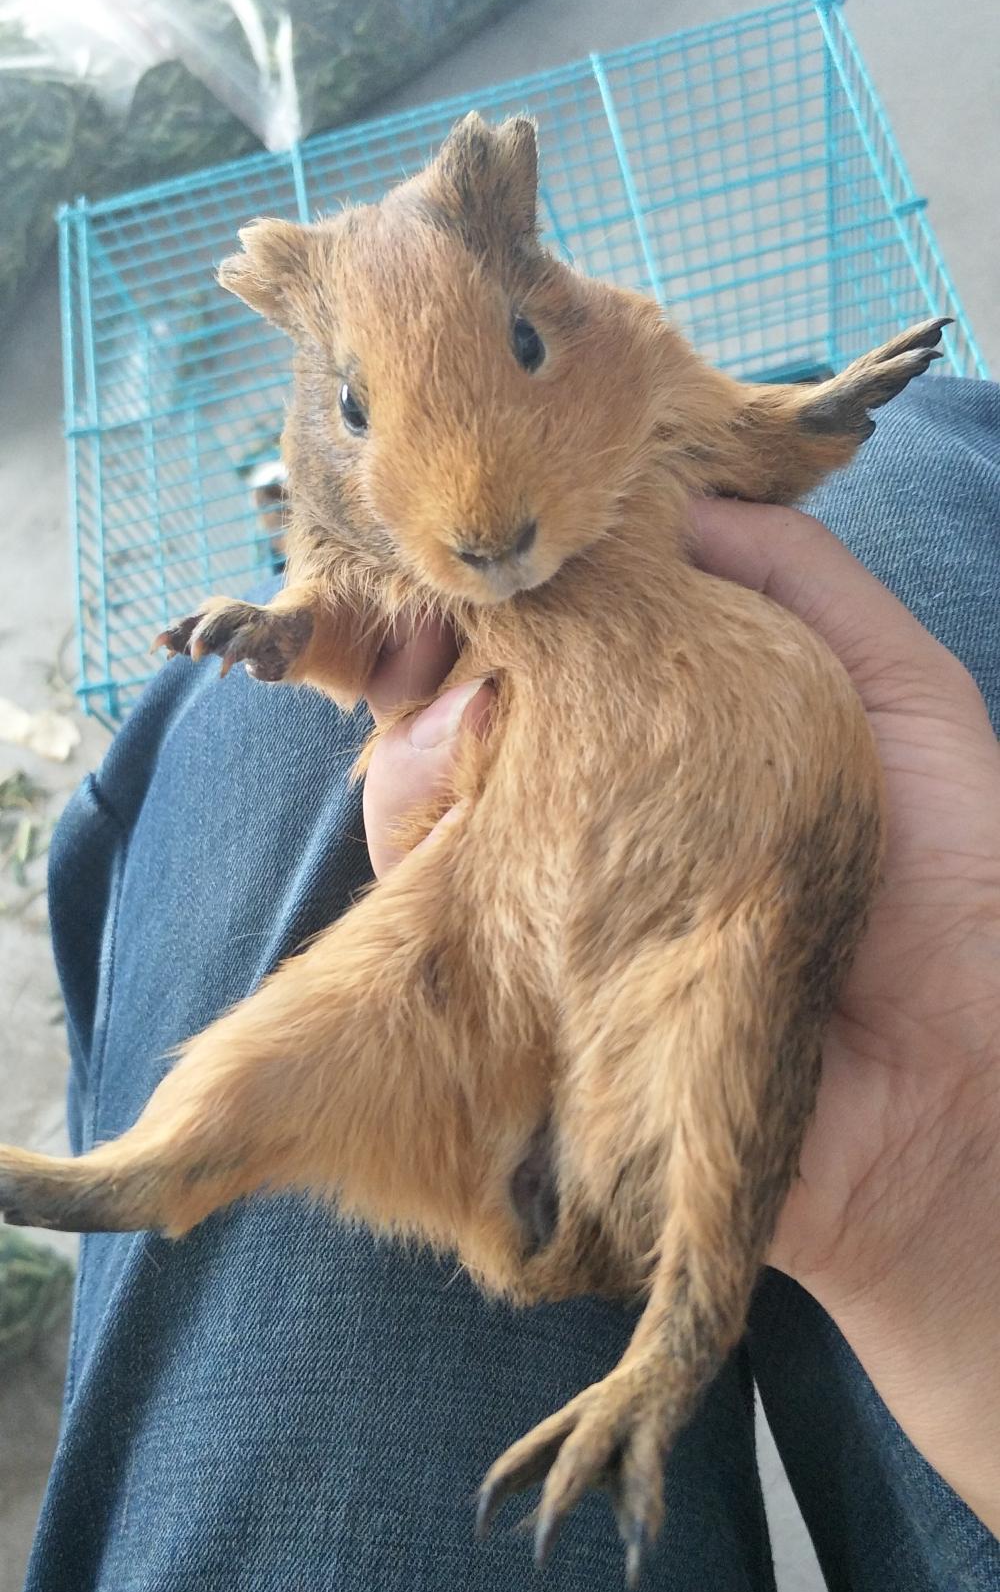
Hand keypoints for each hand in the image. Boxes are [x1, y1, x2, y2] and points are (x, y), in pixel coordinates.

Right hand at [362, 507, 999, 1534]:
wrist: (955, 1094)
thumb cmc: (952, 887)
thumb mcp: (901, 692)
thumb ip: (799, 581)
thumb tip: (671, 497)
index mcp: (672, 745)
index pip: (557, 654)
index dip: (501, 604)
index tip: (470, 567)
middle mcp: (599, 820)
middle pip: (466, 722)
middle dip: (432, 664)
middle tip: (435, 643)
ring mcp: (552, 912)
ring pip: (425, 814)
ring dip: (420, 755)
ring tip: (472, 732)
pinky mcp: (521, 1002)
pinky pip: (425, 926)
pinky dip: (418, 860)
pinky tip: (459, 827)